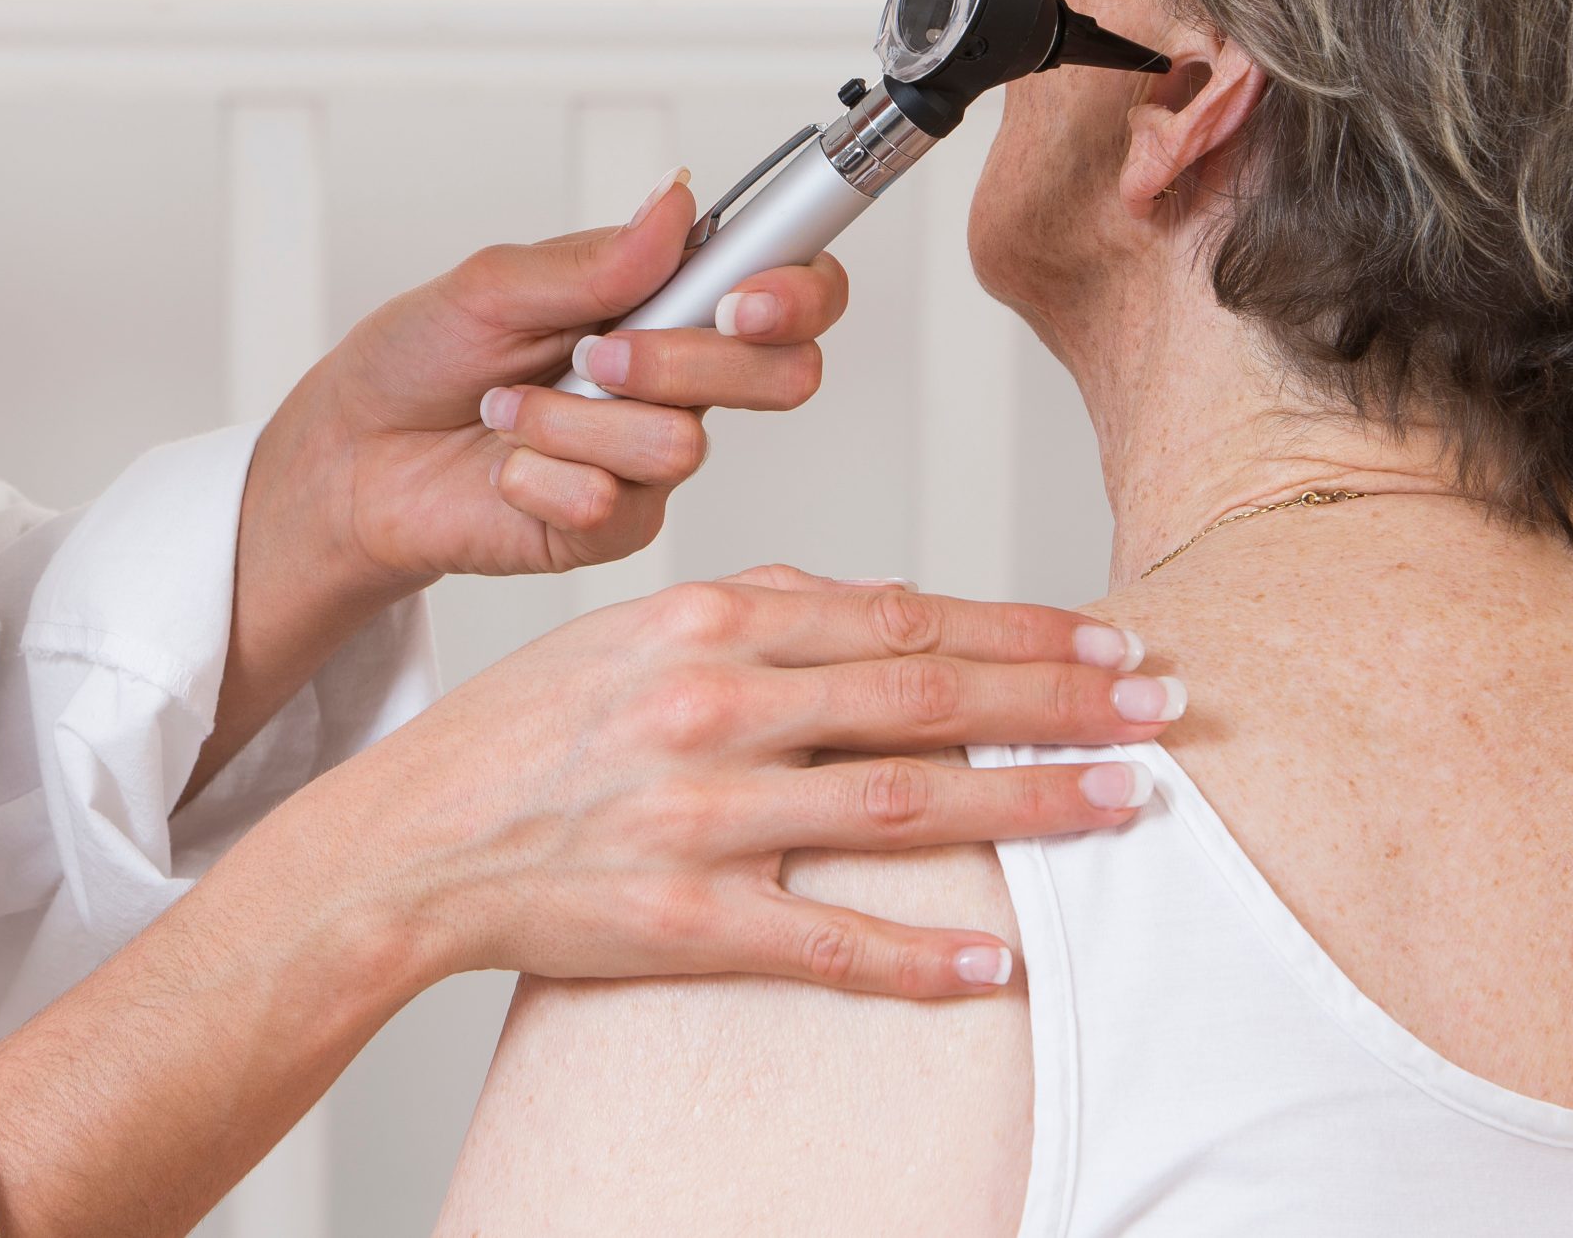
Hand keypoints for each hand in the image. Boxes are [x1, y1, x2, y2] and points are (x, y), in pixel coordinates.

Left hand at [264, 169, 849, 586]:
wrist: (353, 455)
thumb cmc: (421, 360)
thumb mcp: (494, 285)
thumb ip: (594, 261)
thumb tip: (676, 204)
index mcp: (668, 300)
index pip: (793, 291)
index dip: (801, 292)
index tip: (748, 299)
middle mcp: (680, 380)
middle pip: (782, 375)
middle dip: (688, 360)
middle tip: (599, 352)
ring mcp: (652, 459)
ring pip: (682, 443)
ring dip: (574, 420)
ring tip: (506, 408)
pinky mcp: (615, 528)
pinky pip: (614, 502)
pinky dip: (540, 476)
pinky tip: (504, 467)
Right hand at [307, 568, 1177, 999]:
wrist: (411, 839)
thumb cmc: (523, 733)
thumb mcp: (634, 629)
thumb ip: (758, 612)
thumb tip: (882, 608)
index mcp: (708, 620)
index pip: (902, 616)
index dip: (1021, 627)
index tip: (1108, 637)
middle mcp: (716, 704)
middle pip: (927, 693)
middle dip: (1062, 698)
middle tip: (1161, 705)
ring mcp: (703, 812)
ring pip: (905, 802)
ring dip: (1031, 804)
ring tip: (1124, 805)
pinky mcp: (685, 916)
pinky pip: (826, 939)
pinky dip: (919, 956)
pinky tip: (997, 965)